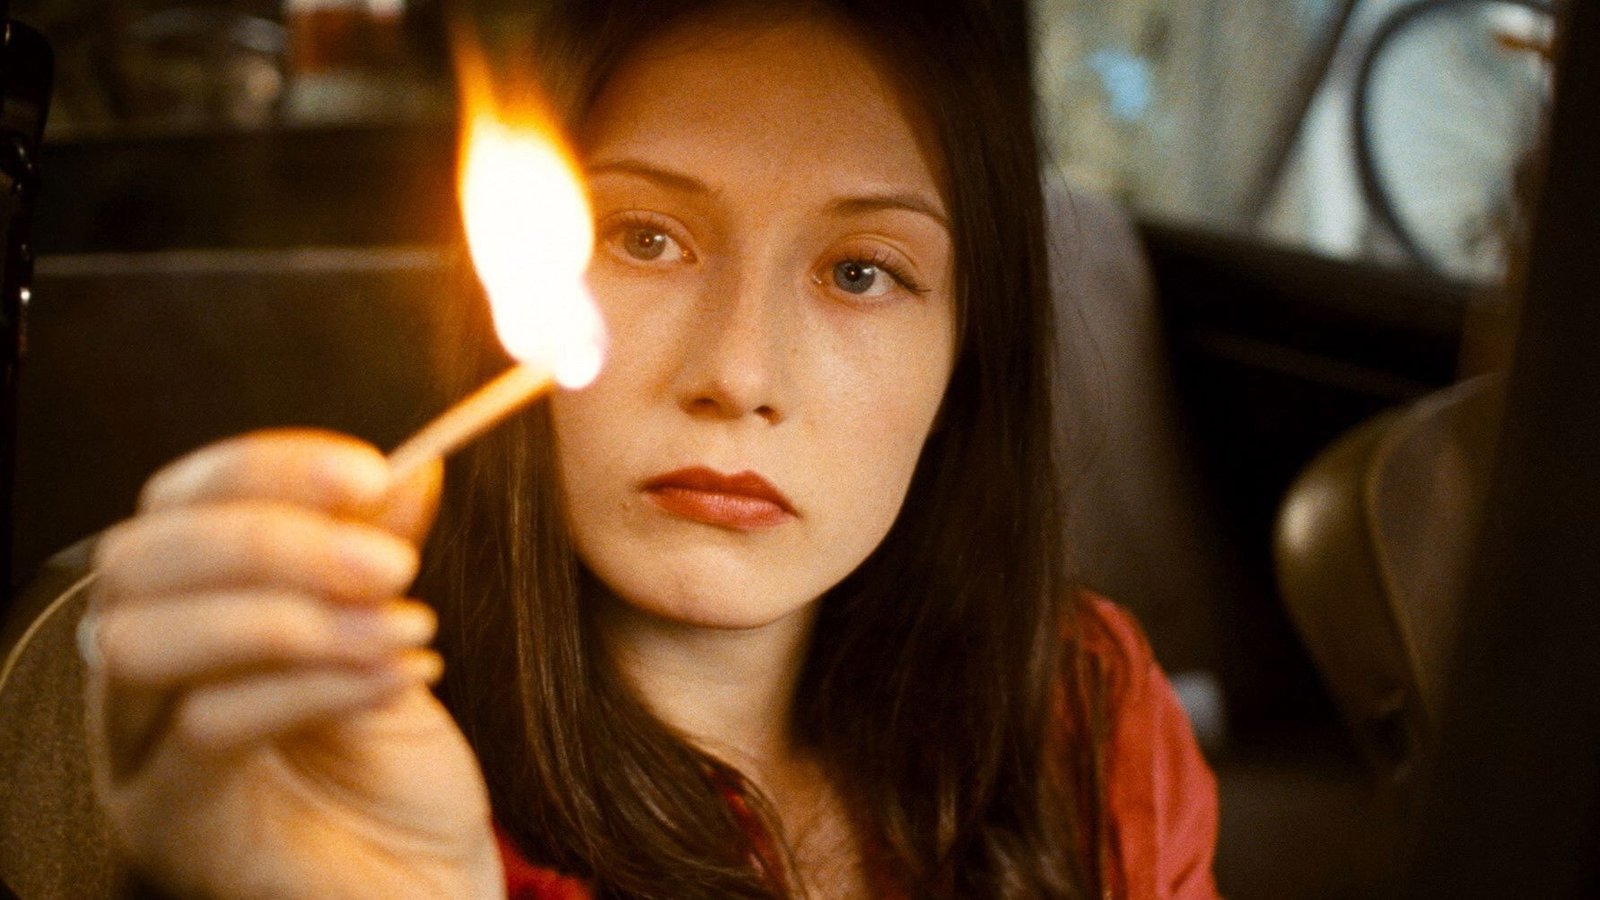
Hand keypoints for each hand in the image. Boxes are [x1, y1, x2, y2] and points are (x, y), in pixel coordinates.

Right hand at [84, 430, 503, 898]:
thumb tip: (404, 467)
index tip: (367, 473)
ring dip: (289, 616)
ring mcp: (138, 750)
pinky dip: (313, 685)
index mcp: (186, 605)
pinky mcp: (171, 819)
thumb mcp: (391, 636)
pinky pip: (208, 728)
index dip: (265, 470)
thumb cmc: (398, 773)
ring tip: (400, 627)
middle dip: (272, 541)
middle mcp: (139, 672)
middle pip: (140, 562)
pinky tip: (397, 677)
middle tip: (390, 563)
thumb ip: (377, 555)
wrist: (428, 881)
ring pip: (146, 642)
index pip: (177, 502)